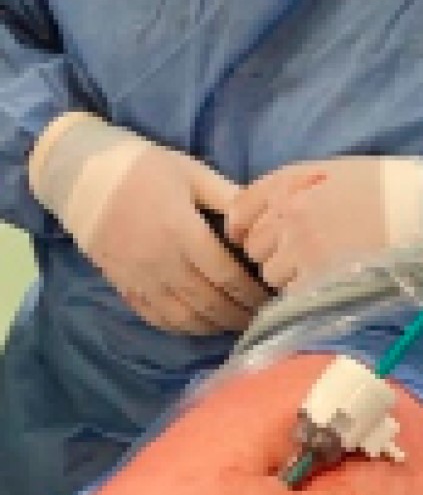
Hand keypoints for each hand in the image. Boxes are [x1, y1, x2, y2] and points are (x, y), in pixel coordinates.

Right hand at [27, 113, 268, 333]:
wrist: (78, 175)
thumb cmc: (140, 167)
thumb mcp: (190, 172)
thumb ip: (228, 197)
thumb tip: (263, 219)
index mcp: (181, 232)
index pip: (227, 276)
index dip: (253, 293)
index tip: (272, 297)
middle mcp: (161, 262)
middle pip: (210, 303)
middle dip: (240, 315)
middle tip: (263, 317)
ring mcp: (140, 278)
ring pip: (186, 318)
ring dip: (216, 326)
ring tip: (238, 323)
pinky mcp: (124, 286)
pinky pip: (158, 318)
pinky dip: (185, 327)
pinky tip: (203, 324)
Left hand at [227, 157, 422, 290]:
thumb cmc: (393, 188)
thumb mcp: (338, 170)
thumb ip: (298, 185)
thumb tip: (273, 208)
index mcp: (289, 184)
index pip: (240, 210)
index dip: (243, 228)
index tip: (254, 237)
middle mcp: (288, 215)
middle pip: (255, 247)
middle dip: (272, 252)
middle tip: (301, 256)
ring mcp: (302, 249)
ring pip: (272, 275)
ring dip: (289, 276)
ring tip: (319, 272)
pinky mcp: (320, 279)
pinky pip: (295, 295)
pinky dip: (306, 294)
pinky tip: (329, 285)